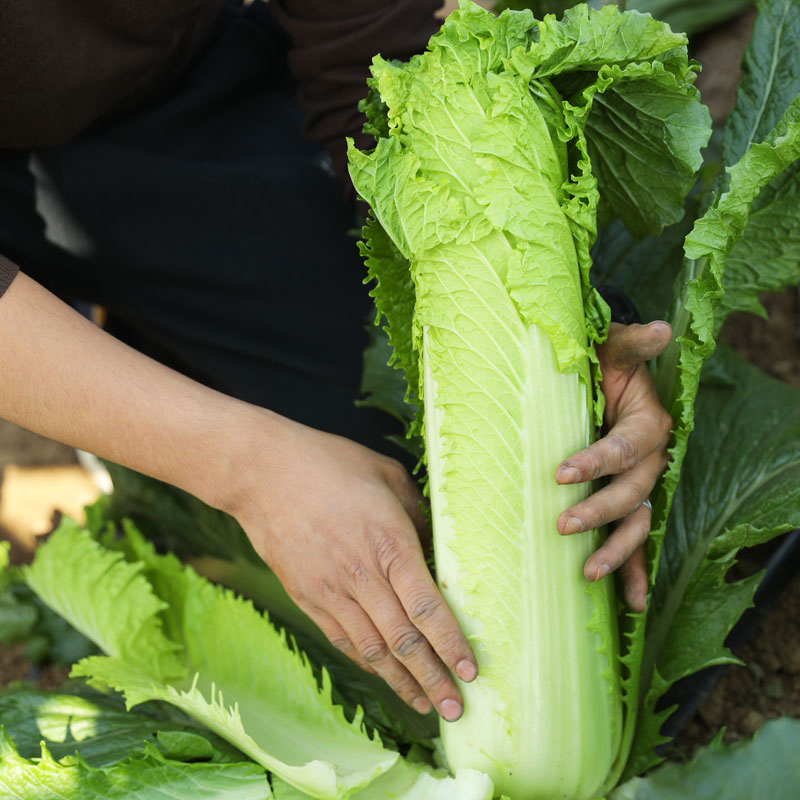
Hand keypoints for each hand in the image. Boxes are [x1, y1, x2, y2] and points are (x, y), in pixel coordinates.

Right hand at [228, 416, 476, 720]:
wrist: (262, 473)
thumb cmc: (328, 464)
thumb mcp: (386, 474)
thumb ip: (416, 513)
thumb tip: (433, 545)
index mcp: (388, 543)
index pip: (427, 608)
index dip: (451, 644)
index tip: (471, 671)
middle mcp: (361, 575)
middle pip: (403, 641)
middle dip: (433, 679)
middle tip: (456, 709)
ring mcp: (330, 591)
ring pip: (372, 650)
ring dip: (401, 682)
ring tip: (425, 705)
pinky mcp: (305, 596)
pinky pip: (341, 639)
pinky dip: (366, 662)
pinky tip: (383, 675)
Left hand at [555, 321, 672, 611]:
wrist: (606, 377)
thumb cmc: (605, 363)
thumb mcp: (614, 348)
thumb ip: (633, 343)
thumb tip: (661, 327)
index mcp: (647, 425)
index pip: (622, 448)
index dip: (595, 461)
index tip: (561, 473)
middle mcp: (648, 461)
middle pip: (630, 494)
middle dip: (598, 513)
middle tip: (562, 524)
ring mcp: (639, 486)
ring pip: (636, 525)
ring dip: (616, 552)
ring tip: (589, 574)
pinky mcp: (628, 502)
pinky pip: (636, 542)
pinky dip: (635, 572)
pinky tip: (631, 604)